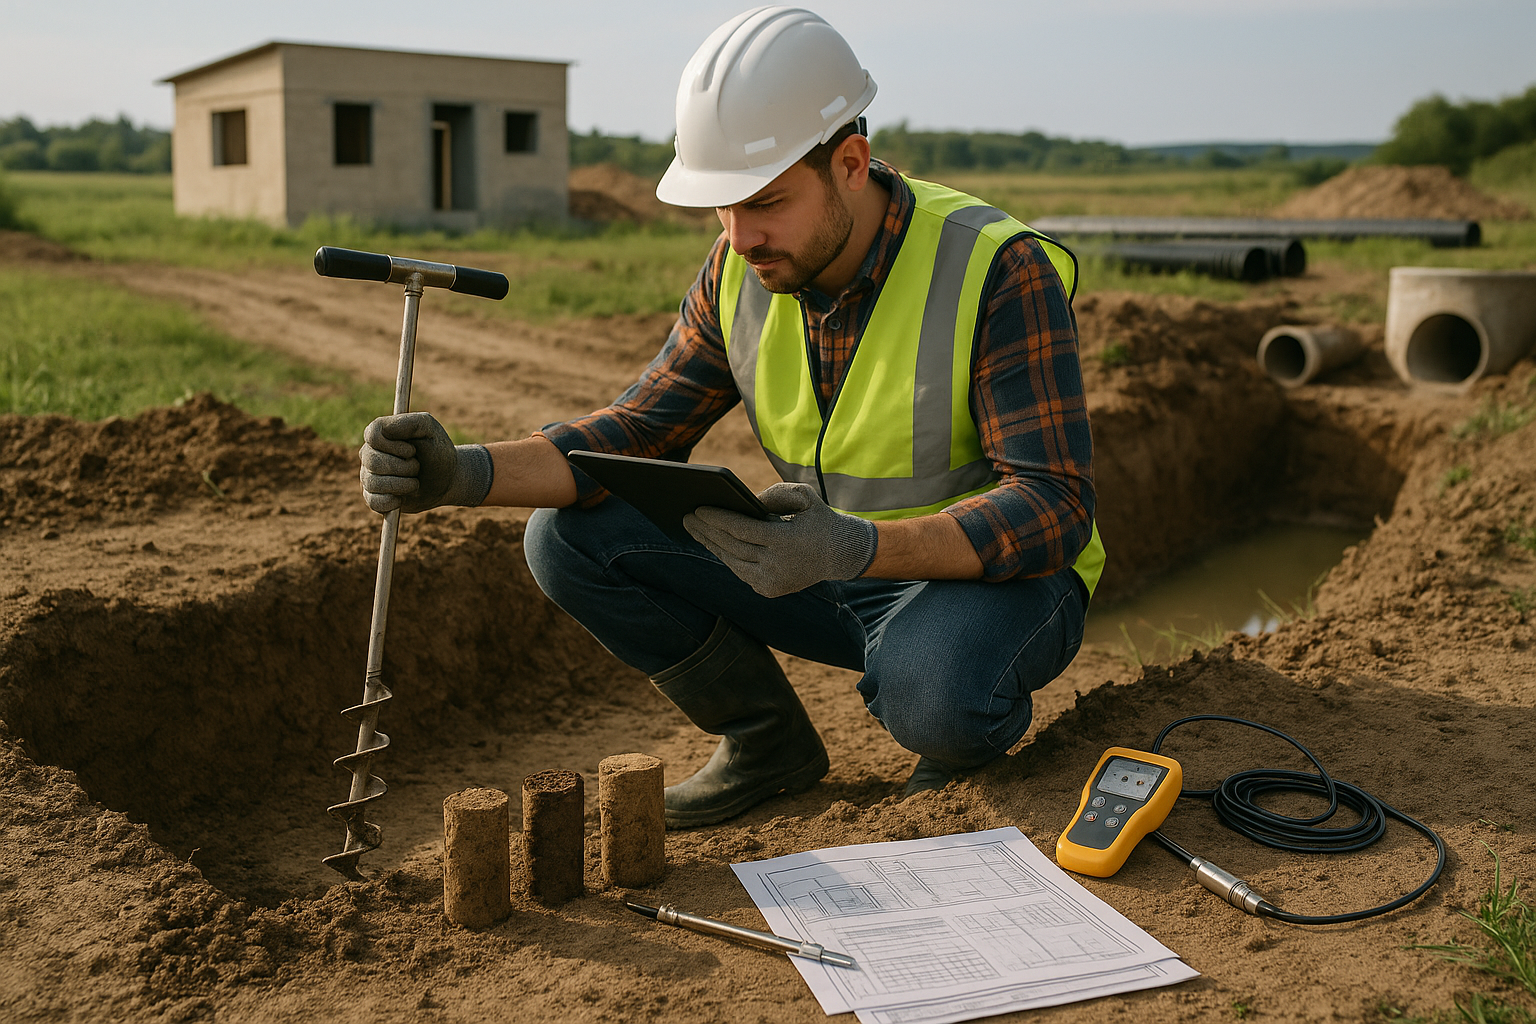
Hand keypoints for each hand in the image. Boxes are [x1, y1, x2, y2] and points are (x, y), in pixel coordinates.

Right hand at [358, 412, 492, 513]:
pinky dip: (392, 502)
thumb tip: (383, 429)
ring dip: (403, 484)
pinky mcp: (372, 498)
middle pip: (373, 461)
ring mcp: (368, 476)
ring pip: (373, 483)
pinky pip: (373, 502)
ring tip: (414, 482)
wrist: (446, 479)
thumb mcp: (430, 430)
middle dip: (403, 467)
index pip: (373, 436)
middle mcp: (369, 454)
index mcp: (379, 434)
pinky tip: (403, 497)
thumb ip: (410, 422)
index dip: (395, 446)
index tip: (412, 451)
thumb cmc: (437, 451)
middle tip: (417, 467)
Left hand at [684, 482, 877, 597]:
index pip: (742, 530)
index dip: (718, 519)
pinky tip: (712, 543)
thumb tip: (744, 501)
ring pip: (733, 561)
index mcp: (786, 541)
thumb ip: (774, 494)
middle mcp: (777, 565)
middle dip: (707, 531)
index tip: (698, 508)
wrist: (840, 554)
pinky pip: (740, 571)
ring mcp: (772, 581)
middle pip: (732, 546)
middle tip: (686, 517)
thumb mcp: (804, 496)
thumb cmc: (818, 519)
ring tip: (693, 529)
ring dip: (711, 545)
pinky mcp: (769, 590)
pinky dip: (725, 556)